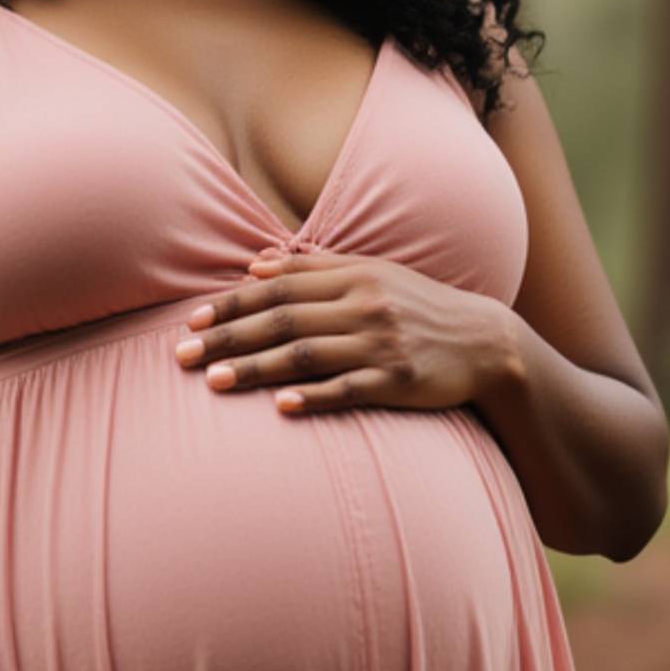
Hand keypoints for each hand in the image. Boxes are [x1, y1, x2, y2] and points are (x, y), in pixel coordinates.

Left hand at [173, 247, 510, 414]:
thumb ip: (315, 267)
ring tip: (215, 382)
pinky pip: (349, 389)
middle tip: (182, 356)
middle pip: (283, 319)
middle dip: (228, 337)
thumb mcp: (373, 275)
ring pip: (306, 354)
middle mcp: (365, 305)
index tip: (193, 320)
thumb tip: (256, 263)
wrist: (486, 343)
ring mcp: (382, 344)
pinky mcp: (399, 382)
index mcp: (354, 275)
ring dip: (256, 368)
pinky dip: (314, 397)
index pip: (279, 287)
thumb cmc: (418, 307)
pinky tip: (280, 407)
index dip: (233, 303)